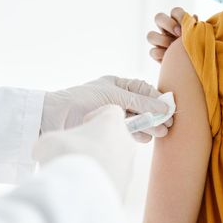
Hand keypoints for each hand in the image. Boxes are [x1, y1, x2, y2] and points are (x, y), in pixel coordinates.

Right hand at [34, 105, 136, 198]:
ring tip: (75, 173)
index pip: (111, 111)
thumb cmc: (67, 158)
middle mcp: (125, 144)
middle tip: (75, 151)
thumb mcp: (48, 141)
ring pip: (113, 161)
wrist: (79, 194)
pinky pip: (109, 182)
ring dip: (97, 164)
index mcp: (112, 124)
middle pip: (113, 138)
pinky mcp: (123, 189)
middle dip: (95, 143)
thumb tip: (42, 152)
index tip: (84, 125)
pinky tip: (80, 188)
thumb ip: (50, 142)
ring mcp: (127, 169)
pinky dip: (97, 184)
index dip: (97, 116)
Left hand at [41, 76, 172, 142]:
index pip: (143, 91)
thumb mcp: (114, 97)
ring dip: (149, 126)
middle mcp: (115, 99)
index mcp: (115, 85)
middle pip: (142, 107)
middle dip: (156, 115)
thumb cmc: (81, 100)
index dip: (157, 99)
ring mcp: (111, 116)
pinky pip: (127, 132)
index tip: (170, 109)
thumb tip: (165, 107)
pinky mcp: (106, 131)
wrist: (53, 118)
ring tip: (160, 133)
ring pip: (136, 121)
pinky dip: (137, 134)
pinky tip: (145, 137)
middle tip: (168, 125)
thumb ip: (140, 103)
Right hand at [148, 7, 195, 62]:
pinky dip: (160, 54)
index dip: (180, 16)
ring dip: (162, 40)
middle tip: (178, 34)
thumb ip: (196, 28)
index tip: (187, 27)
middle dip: (168, 24)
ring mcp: (159, 41)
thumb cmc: (198, 49)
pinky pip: (152, 51)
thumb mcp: (199, 38)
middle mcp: (166, 29)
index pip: (175, 11)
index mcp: (178, 22)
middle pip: (159, 17)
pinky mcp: (156, 54)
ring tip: (173, 47)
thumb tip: (194, 17)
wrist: (194, 68)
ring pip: (151, 35)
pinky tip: (169, 57)